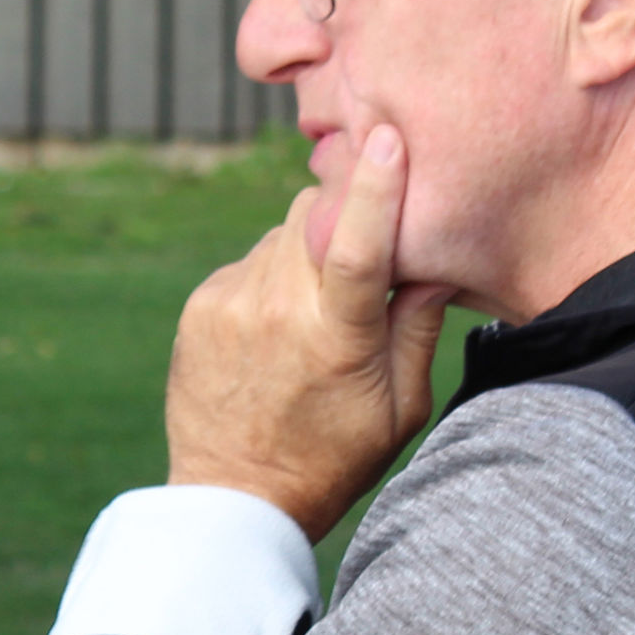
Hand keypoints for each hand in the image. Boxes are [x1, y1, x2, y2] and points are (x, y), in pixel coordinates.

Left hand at [164, 122, 450, 540]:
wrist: (233, 498)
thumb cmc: (332, 460)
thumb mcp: (400, 408)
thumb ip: (416, 327)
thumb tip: (434, 261)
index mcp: (332, 337)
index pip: (354, 242)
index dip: (374, 184)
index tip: (386, 136)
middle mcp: (273, 309)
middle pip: (313, 213)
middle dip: (343, 217)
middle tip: (362, 253)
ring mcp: (229, 304)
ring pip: (281, 233)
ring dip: (307, 250)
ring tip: (316, 312)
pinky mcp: (200, 306)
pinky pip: (249, 262)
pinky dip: (272, 276)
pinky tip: (277, 329)